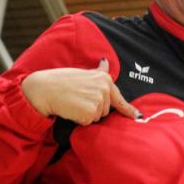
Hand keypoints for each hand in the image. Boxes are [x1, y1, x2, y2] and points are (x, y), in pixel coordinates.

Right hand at [22, 58, 140, 124]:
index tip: (138, 117)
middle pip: (104, 110)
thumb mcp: (84, 73)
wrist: (44, 88)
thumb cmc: (61, 81)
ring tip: (73, 102)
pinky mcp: (90, 112)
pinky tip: (71, 109)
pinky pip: (88, 122)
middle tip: (77, 99)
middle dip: (92, 108)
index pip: (119, 98)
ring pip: (96, 117)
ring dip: (85, 114)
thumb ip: (98, 72)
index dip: (129, 109)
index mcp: (104, 79)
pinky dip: (79, 119)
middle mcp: (104, 88)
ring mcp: (98, 100)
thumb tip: (105, 62)